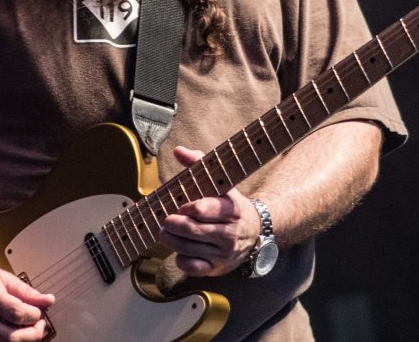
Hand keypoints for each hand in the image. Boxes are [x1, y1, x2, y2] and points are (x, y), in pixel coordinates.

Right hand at [0, 261, 54, 340]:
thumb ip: (26, 291)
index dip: (35, 315)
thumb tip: (47, 300)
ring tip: (25, 328)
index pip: (18, 314)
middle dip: (33, 334)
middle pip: (12, 337)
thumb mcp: (1, 277)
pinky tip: (8, 331)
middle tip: (39, 325)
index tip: (39, 311)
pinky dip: (4, 341)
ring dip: (20, 339)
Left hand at [157, 146, 262, 276]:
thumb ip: (198, 165)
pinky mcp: (217, 267)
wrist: (254, 231)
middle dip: (174, 225)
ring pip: (190, 249)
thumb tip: (179, 151)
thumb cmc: (230, 204)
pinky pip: (194, 267)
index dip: (186, 207)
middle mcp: (229, 233)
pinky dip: (182, 260)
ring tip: (163, 233)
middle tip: (164, 220)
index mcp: (231, 209)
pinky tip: (177, 251)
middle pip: (193, 230)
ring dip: (171, 241)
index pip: (202, 209)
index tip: (179, 205)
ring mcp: (223, 252)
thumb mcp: (220, 183)